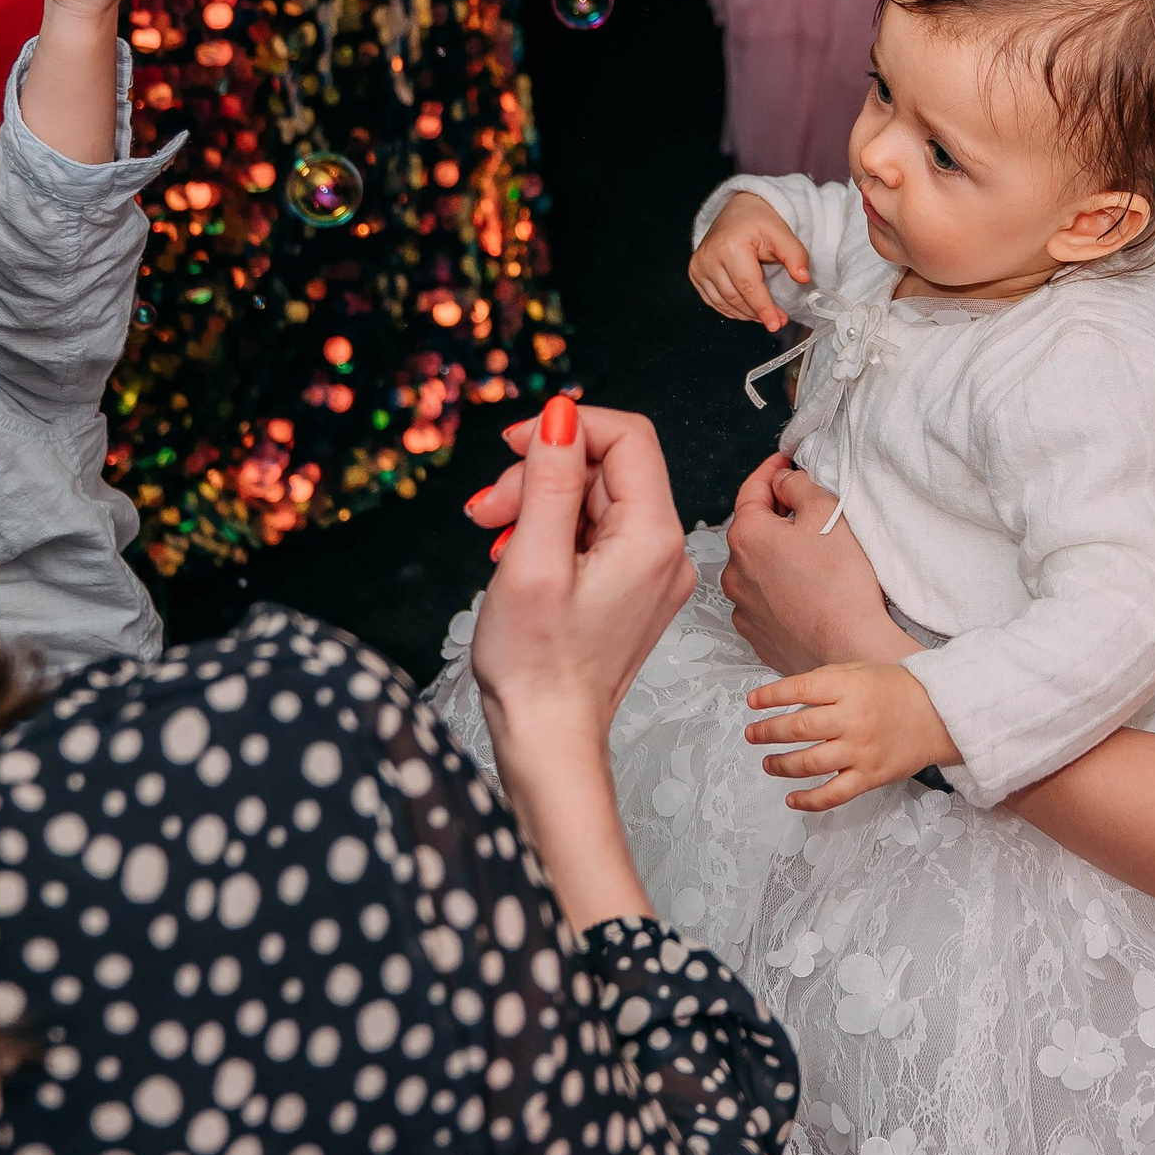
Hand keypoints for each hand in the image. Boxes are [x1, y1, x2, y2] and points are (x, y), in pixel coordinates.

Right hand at [461, 397, 688, 931]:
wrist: (549, 740)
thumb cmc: (536, 665)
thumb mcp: (533, 560)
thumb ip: (551, 480)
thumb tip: (561, 414)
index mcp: (653, 537)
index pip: (628, 437)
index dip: (569, 426)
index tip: (514, 444)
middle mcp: (667, 550)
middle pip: (607, 469)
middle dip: (542, 474)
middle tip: (487, 509)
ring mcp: (653, 573)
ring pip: (597, 500)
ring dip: (540, 503)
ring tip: (493, 536)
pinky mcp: (633, 591)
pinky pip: (598, 534)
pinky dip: (554, 532)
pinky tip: (518, 555)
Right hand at [689, 188, 811, 331]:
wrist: (737, 210)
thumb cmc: (758, 221)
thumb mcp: (782, 234)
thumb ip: (795, 256)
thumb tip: (803, 278)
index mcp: (730, 245)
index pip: (748, 286)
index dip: (763, 308)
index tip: (776, 323)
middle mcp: (709, 256)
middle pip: (735, 298)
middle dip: (758, 313)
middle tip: (778, 319)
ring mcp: (699, 265)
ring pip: (724, 303)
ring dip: (746, 314)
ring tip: (765, 314)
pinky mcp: (695, 272)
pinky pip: (713, 301)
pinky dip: (731, 310)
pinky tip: (747, 310)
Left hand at [721, 452, 901, 675]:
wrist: (849, 647)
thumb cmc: (840, 585)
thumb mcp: (826, 512)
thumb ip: (798, 485)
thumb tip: (783, 481)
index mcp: (747, 536)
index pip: (751, 490)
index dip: (770, 470)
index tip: (782, 464)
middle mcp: (735, 573)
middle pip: (752, 530)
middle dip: (776, 517)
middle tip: (807, 513)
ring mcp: (743, 608)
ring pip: (756, 568)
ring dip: (776, 557)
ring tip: (812, 560)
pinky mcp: (757, 635)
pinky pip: (763, 601)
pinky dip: (778, 590)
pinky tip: (806, 591)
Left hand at [744, 659, 954, 810]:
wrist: (941, 716)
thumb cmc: (897, 690)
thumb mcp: (861, 670)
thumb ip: (826, 681)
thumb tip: (787, 696)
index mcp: (849, 687)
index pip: (799, 690)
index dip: (770, 696)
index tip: (752, 702)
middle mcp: (852, 719)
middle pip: (798, 728)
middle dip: (767, 732)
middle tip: (752, 735)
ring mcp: (860, 751)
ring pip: (809, 764)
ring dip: (781, 765)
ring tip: (768, 763)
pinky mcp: (869, 777)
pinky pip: (833, 795)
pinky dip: (809, 801)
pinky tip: (792, 799)